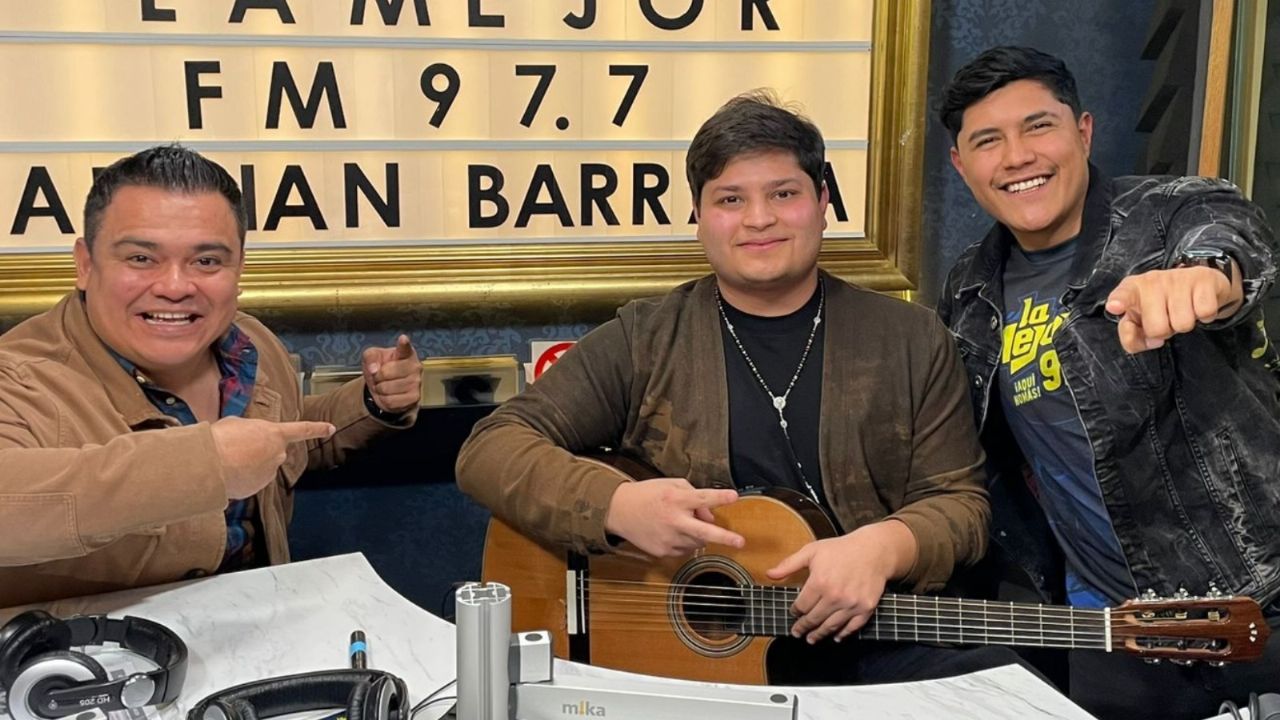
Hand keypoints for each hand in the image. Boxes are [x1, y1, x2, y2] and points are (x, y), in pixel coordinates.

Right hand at [211, 417, 334, 499]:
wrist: (211, 464)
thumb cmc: (222, 439)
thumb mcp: (237, 423)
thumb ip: (250, 430)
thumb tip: (246, 438)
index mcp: (275, 434)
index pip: (303, 430)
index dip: (318, 428)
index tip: (331, 429)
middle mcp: (278, 454)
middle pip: (271, 452)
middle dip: (257, 451)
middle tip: (235, 448)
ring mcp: (269, 474)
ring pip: (260, 468)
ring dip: (247, 465)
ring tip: (228, 461)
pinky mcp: (257, 489)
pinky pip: (250, 481)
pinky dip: (241, 479)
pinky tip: (228, 474)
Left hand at [361, 334, 421, 413]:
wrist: (384, 388)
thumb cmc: (381, 369)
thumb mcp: (372, 357)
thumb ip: (370, 357)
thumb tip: (373, 369)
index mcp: (406, 353)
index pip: (404, 348)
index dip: (403, 343)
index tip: (403, 339)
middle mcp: (415, 366)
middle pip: (386, 372)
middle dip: (378, 376)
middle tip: (380, 376)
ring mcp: (416, 382)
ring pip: (387, 388)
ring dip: (380, 389)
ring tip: (385, 385)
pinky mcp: (414, 397)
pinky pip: (391, 401)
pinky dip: (385, 400)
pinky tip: (390, 395)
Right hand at [603, 478, 743, 557]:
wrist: (619, 511)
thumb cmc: (647, 495)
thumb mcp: (671, 485)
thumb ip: (694, 495)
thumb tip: (711, 516)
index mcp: (676, 499)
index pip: (702, 498)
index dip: (720, 497)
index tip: (734, 496)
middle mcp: (673, 520)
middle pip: (704, 531)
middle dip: (724, 537)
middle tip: (740, 542)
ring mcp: (668, 538)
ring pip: (697, 541)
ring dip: (698, 534)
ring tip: (683, 523)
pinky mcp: (663, 551)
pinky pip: (684, 549)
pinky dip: (684, 541)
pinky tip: (671, 531)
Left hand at [766, 520, 915, 643]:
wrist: (873, 550)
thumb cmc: (841, 549)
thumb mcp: (812, 551)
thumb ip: (789, 564)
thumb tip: (769, 574)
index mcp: (819, 582)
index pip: (802, 606)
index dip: (795, 611)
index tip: (793, 612)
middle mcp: (835, 596)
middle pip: (814, 619)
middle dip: (803, 627)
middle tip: (797, 632)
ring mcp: (851, 604)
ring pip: (831, 626)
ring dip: (819, 634)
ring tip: (811, 639)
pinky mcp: (866, 608)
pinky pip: (852, 626)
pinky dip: (843, 634)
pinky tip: (835, 636)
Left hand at [1105, 265, 1240, 352]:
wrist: (1197, 283)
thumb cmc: (1161, 305)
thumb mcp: (1140, 321)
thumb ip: (1132, 337)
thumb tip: (1151, 341)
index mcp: (1132, 289)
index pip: (1123, 295)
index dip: (1119, 302)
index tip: (1114, 307)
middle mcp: (1153, 280)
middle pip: (1157, 328)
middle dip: (1164, 332)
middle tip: (1167, 319)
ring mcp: (1178, 278)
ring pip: (1183, 324)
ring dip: (1184, 325)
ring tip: (1182, 311)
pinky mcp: (1202, 278)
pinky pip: (1205, 313)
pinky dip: (1205, 317)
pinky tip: (1197, 306)